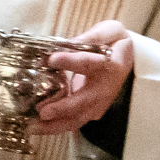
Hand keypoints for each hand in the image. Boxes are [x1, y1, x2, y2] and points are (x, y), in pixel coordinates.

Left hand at [33, 19, 138, 134]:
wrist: (126, 61)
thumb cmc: (115, 43)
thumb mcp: (110, 31)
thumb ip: (92, 36)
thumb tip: (68, 43)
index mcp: (111, 65)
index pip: (90, 63)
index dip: (70, 61)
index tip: (51, 58)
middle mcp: (105, 88)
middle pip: (84, 101)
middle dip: (63, 108)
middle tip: (42, 112)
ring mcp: (98, 103)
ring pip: (77, 118)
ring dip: (55, 125)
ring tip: (32, 126)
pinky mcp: (90, 111)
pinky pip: (72, 122)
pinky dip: (54, 127)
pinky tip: (35, 127)